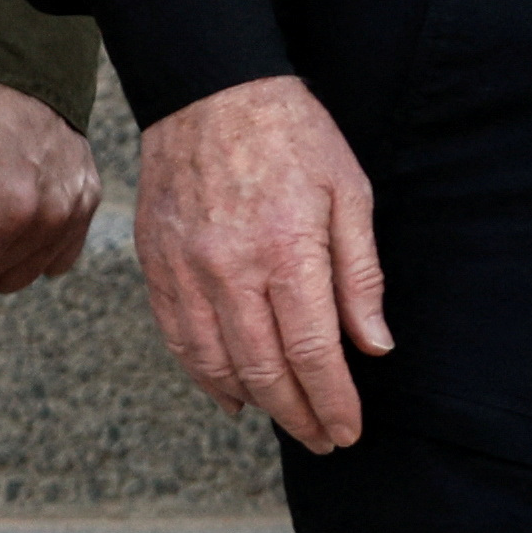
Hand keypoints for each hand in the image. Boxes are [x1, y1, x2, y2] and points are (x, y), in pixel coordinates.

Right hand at [133, 75, 387, 452]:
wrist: (212, 93)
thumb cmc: (294, 136)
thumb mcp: (349, 191)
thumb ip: (360, 273)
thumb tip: (374, 344)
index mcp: (287, 250)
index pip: (312, 350)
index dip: (332, 398)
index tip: (348, 428)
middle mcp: (231, 271)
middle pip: (264, 369)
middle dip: (298, 414)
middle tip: (324, 439)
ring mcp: (187, 273)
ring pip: (217, 364)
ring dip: (254, 403)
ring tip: (287, 421)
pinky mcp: (157, 268)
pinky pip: (179, 340)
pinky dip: (206, 377)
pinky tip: (231, 394)